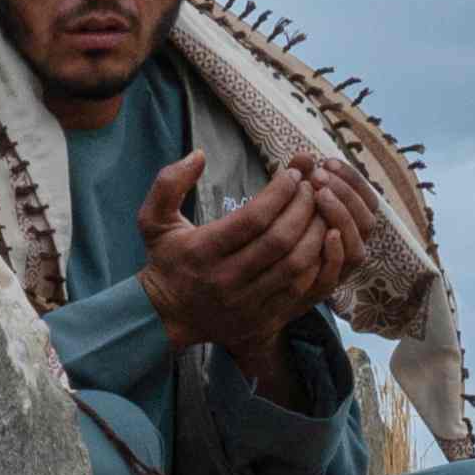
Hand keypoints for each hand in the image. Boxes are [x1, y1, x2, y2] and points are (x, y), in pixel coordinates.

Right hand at [134, 150, 374, 370]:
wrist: (166, 317)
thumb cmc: (167, 260)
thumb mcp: (153, 220)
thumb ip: (169, 183)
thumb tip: (199, 155)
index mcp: (202, 252)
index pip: (254, 218)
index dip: (281, 191)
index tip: (293, 174)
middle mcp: (225, 280)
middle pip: (280, 240)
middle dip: (304, 207)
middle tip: (312, 187)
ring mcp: (247, 303)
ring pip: (296, 265)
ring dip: (316, 233)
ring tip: (321, 210)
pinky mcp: (263, 319)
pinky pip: (302, 290)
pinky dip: (317, 262)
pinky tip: (320, 241)